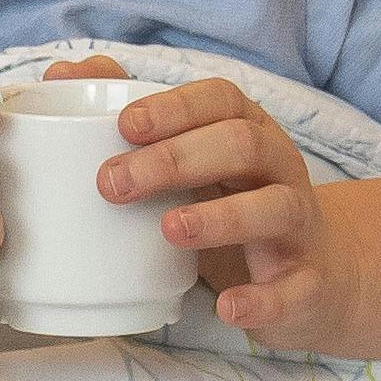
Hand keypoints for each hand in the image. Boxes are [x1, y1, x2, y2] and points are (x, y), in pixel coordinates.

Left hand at [92, 67, 380, 366]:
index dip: (176, 108)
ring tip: (168, 229)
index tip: (124, 125)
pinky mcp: (309, 283)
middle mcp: (279, 169)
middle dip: (176, 159)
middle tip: (112, 183)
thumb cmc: (232, 206)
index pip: (222, 100)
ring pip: (274, 207)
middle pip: (241, 145)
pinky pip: (294, 290)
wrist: (317, 277)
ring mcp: (298, 226)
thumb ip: (133, 120)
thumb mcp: (191, 161)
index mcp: (249, 133)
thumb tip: (63, 73)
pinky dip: (261, 298)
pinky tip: (226, 307)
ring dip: (220, 217)